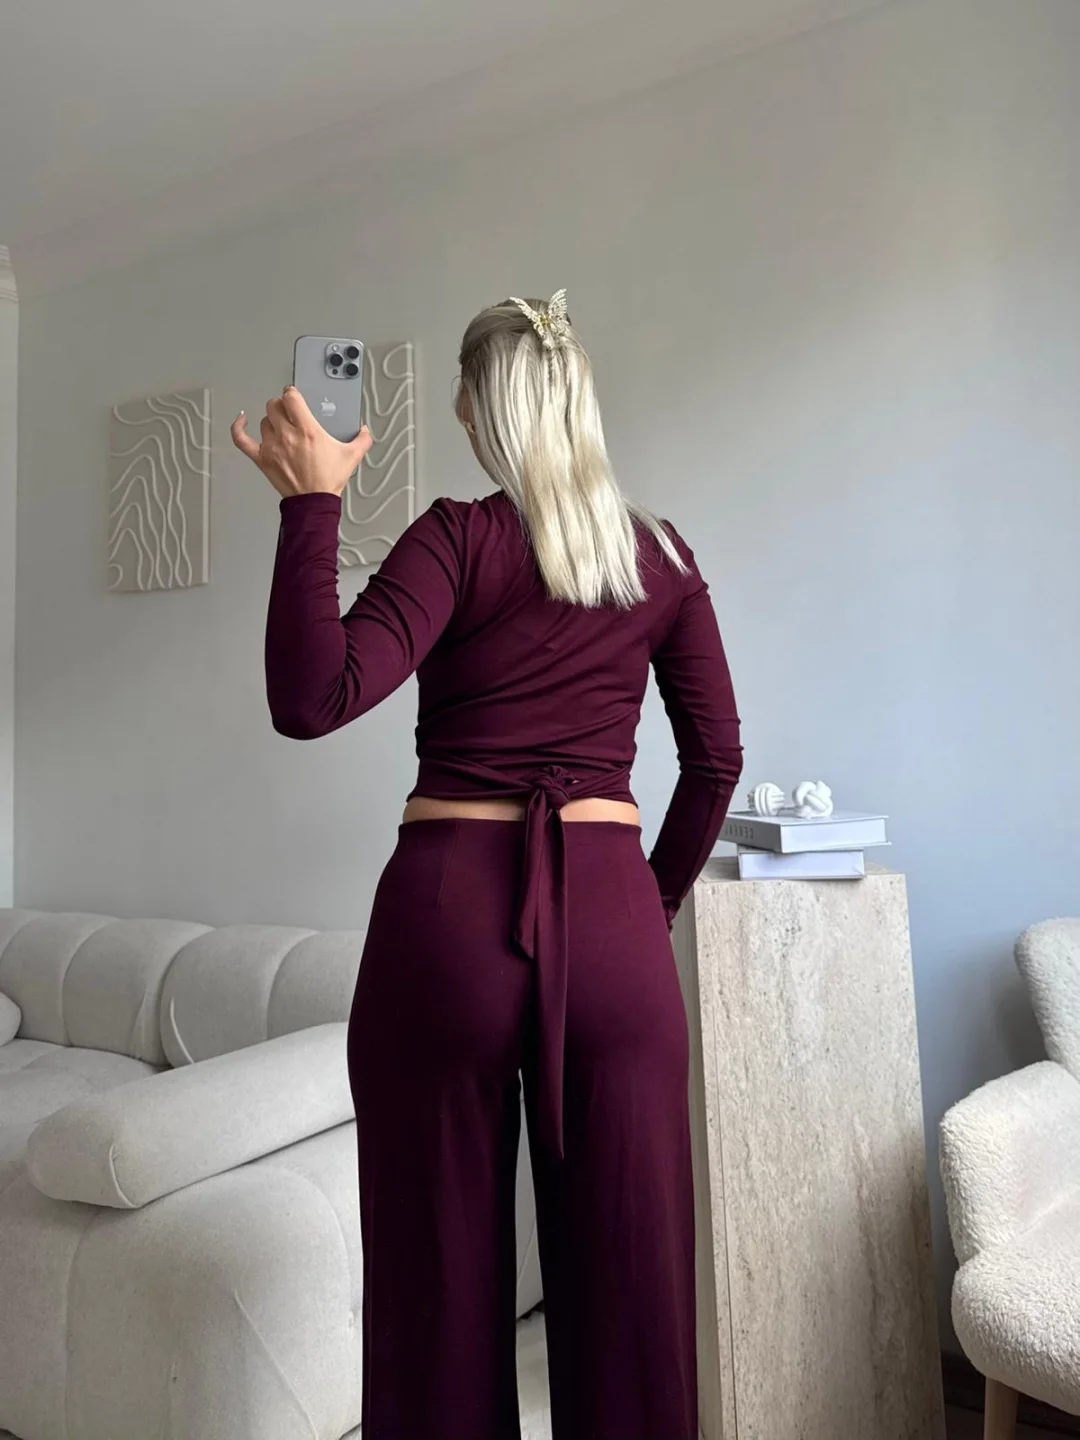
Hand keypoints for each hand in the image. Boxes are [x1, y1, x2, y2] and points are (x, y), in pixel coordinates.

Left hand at [231, 387, 372, 498]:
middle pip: (275, 406)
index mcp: (308, 431)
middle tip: (289, 411)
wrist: (314, 502)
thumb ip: (362, 440)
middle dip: (282, 405)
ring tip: (281, 426)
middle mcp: (287, 436)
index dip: (292, 393)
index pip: (292, 398)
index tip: (295, 395)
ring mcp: (272, 446)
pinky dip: (238, 427)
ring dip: (271, 420)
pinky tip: (242, 420)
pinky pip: (241, 439)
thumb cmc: (327, 481)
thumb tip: (364, 431)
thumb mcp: (351, 457)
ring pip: (264, 420)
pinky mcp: (262, 458)